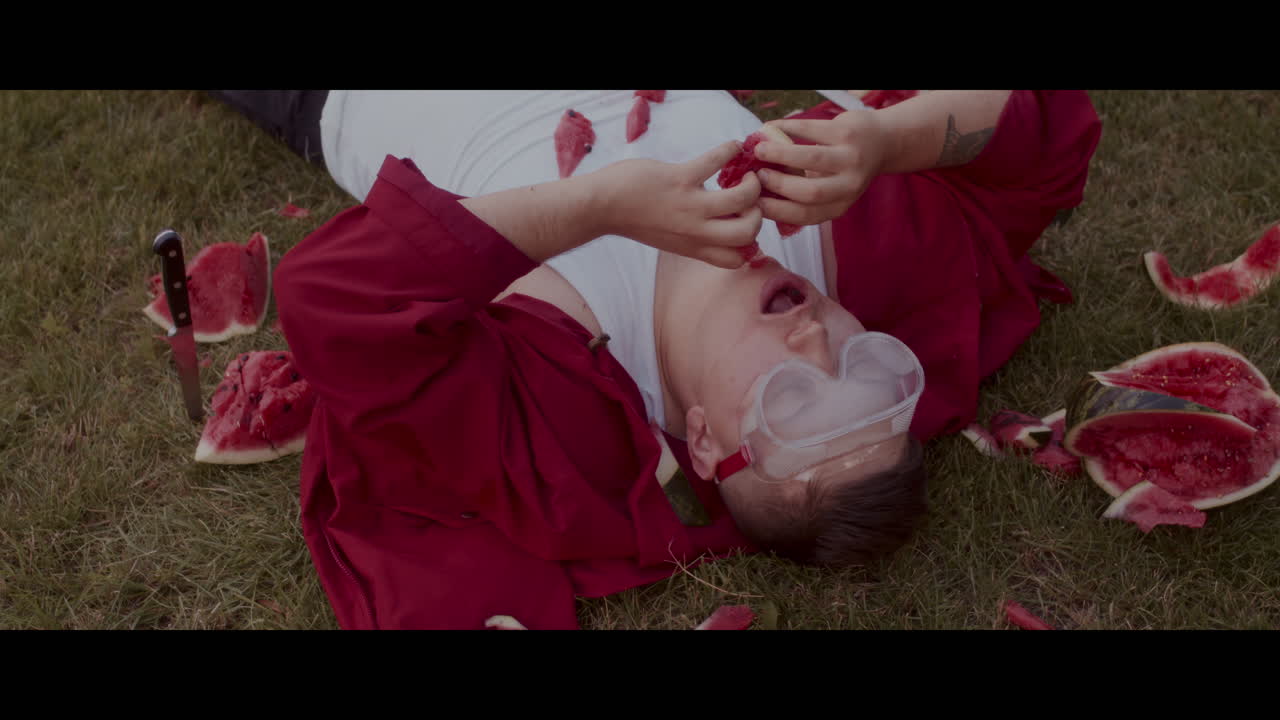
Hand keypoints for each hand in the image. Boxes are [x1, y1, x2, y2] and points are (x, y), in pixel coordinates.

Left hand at [594, 141, 763, 268]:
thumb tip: (714, 225)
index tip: (744, 226)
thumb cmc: (633, 219)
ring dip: (751, 184)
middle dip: (757, 215)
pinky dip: (730, 150)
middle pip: (747, 234)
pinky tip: (731, 147)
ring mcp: (690, 205)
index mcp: (693, 246)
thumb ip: (692, 237)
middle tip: (748, 200)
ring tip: (743, 175)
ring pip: (741, 200)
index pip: (736, 259)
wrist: (601, 206)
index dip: (749, 244)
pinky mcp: (681, 179)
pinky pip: (716, 161)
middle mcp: (695, 231)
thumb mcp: (669, 239)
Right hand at [752, 110, 888, 226]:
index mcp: (839, 205)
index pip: (805, 214)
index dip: (777, 210)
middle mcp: (849, 186)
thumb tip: (758, 195)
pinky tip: (770, 128)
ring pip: (812, 158)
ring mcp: (851, 157)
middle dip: (778, 184)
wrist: (881, 142)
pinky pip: (811, 129)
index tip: (754, 202)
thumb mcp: (829, 189)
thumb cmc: (844, 169)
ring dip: (780, 154)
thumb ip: (802, 195)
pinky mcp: (847, 132)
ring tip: (759, 149)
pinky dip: (787, 128)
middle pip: (809, 192)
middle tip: (756, 174)